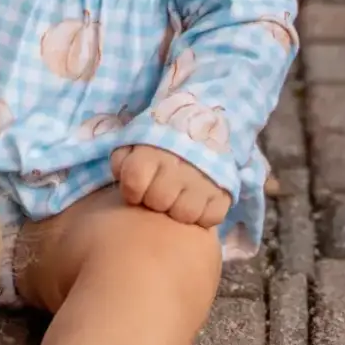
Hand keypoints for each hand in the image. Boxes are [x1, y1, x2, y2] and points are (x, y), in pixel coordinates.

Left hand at [111, 145, 229, 228]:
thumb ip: (121, 160)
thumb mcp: (133, 143)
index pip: (134, 183)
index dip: (132, 191)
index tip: (136, 189)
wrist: (200, 127)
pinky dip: (204, 215)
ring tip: (178, 200)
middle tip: (160, 193)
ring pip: (185, 213)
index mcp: (153, 153)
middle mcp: (179, 165)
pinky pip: (212, 217)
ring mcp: (204, 179)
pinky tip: (198, 204)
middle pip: (159, 201)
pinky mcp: (224, 192)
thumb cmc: (158, 143)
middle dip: (155, 201)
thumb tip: (120, 177)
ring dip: (179, 211)